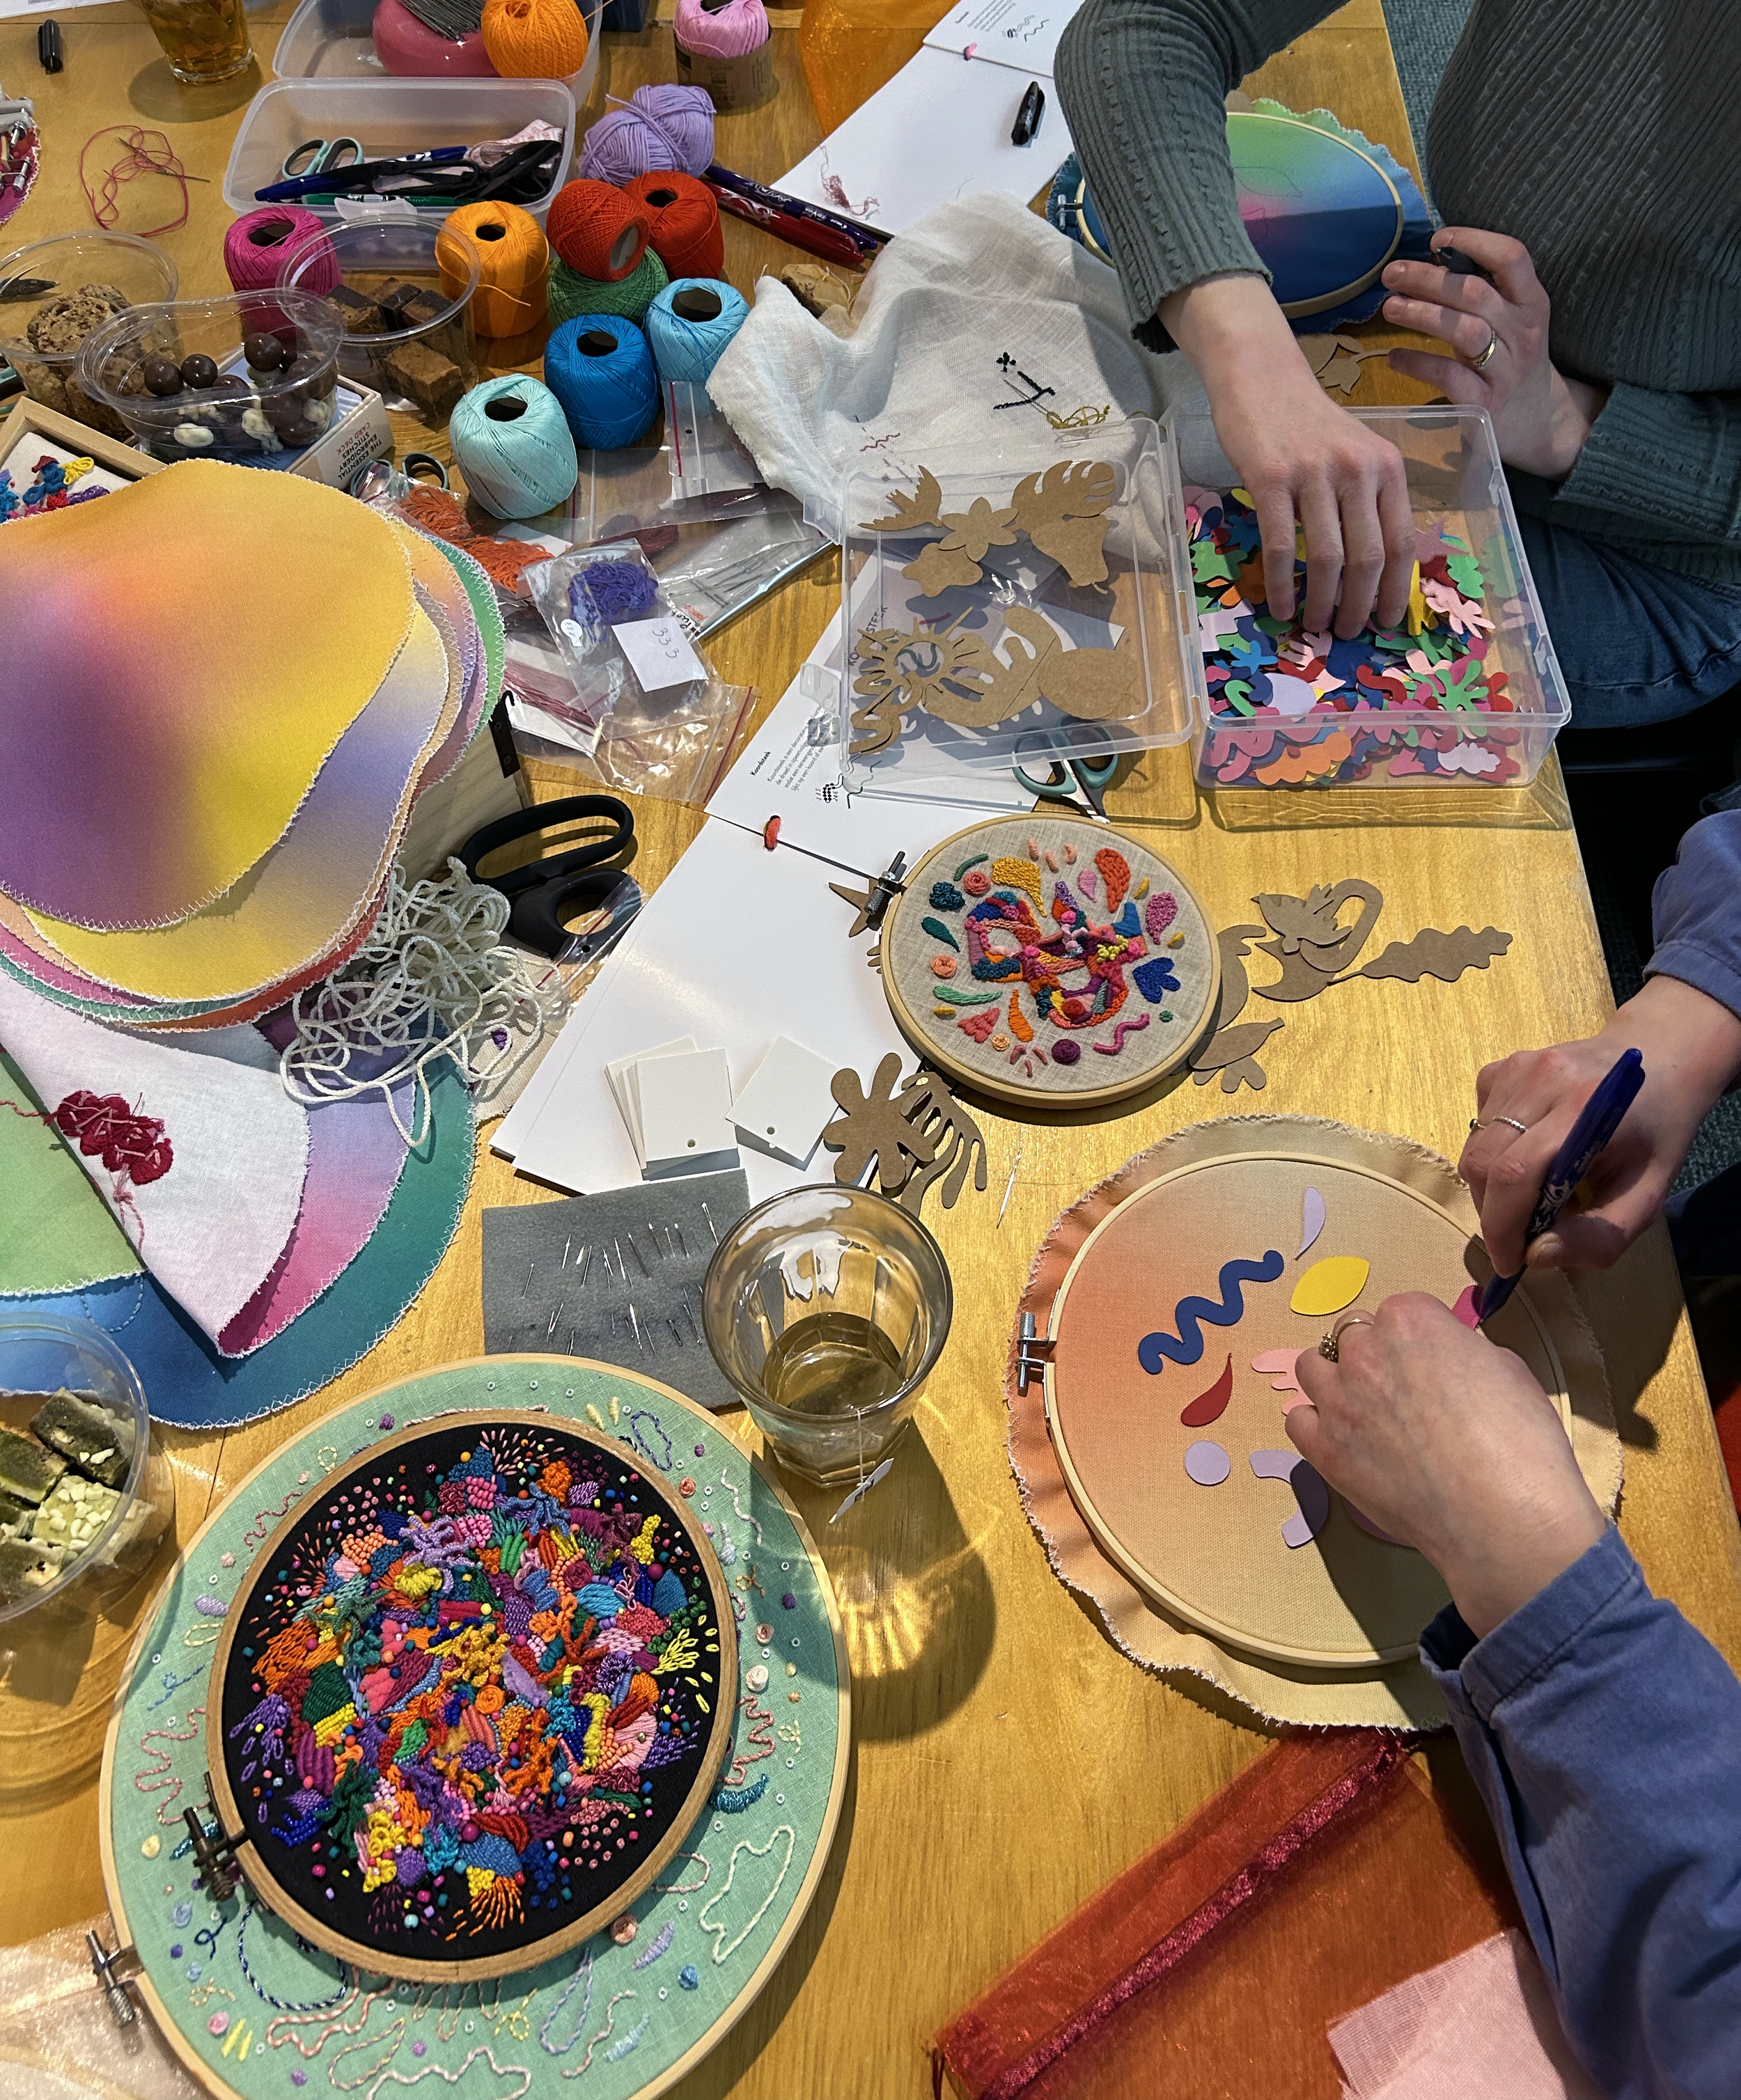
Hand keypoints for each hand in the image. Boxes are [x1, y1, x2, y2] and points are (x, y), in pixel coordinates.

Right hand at [1160, 274, 1414, 636]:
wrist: (1261, 376)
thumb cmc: (1308, 424)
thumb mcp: (1355, 454)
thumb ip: (1368, 501)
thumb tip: (1371, 572)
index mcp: (1387, 467)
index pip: (1401, 541)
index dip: (1396, 590)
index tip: (1387, 623)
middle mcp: (1357, 469)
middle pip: (1367, 557)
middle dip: (1358, 606)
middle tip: (1344, 633)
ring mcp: (1314, 473)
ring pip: (1326, 557)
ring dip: (1320, 603)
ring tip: (1311, 625)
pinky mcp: (1271, 478)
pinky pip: (1280, 545)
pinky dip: (1282, 584)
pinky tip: (1280, 605)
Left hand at [1288, 1293, 1605, 1637]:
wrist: (1504, 1518)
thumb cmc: (1521, 1446)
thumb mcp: (1509, 1370)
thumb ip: (1464, 1352)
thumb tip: (1450, 1359)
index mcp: (1411, 1320)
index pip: (1401, 1312)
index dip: (1420, 1340)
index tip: (1433, 1364)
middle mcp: (1365, 1352)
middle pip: (1354, 1337)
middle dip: (1377, 1358)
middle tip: (1404, 1394)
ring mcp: (1338, 1401)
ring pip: (1313, 1369)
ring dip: (1335, 1382)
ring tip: (1366, 1411)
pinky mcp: (1325, 1450)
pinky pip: (1298, 1421)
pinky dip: (1317, 1426)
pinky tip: (1345, 1441)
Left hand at [1382, 229, 1608, 480]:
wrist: (1538, 421)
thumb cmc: (1511, 361)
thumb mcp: (1510, 321)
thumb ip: (1480, 294)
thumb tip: (1430, 262)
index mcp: (1531, 302)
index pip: (1512, 257)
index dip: (1475, 241)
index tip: (1437, 239)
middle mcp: (1523, 331)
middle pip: (1475, 293)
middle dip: (1428, 278)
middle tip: (1391, 273)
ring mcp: (1506, 369)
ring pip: (1464, 331)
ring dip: (1422, 314)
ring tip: (1389, 307)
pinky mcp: (1486, 404)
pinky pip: (1449, 377)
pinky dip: (1417, 364)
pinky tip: (1393, 358)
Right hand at [1460, 975, 1740, 1275]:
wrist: (1659, 1057)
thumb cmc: (1656, 1132)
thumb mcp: (1649, 1194)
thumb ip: (1599, 1235)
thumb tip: (1535, 1255)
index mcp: (1584, 1110)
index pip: (1515, 1175)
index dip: (1501, 1227)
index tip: (1509, 1262)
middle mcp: (1541, 1080)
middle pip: (1482, 1163)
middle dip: (1493, 1212)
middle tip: (1521, 1233)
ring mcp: (1516, 1068)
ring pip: (1474, 1147)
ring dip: (1491, 1185)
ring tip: (1532, 1191)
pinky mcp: (1502, 1067)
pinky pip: (1477, 1124)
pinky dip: (1491, 1152)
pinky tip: (1527, 1150)